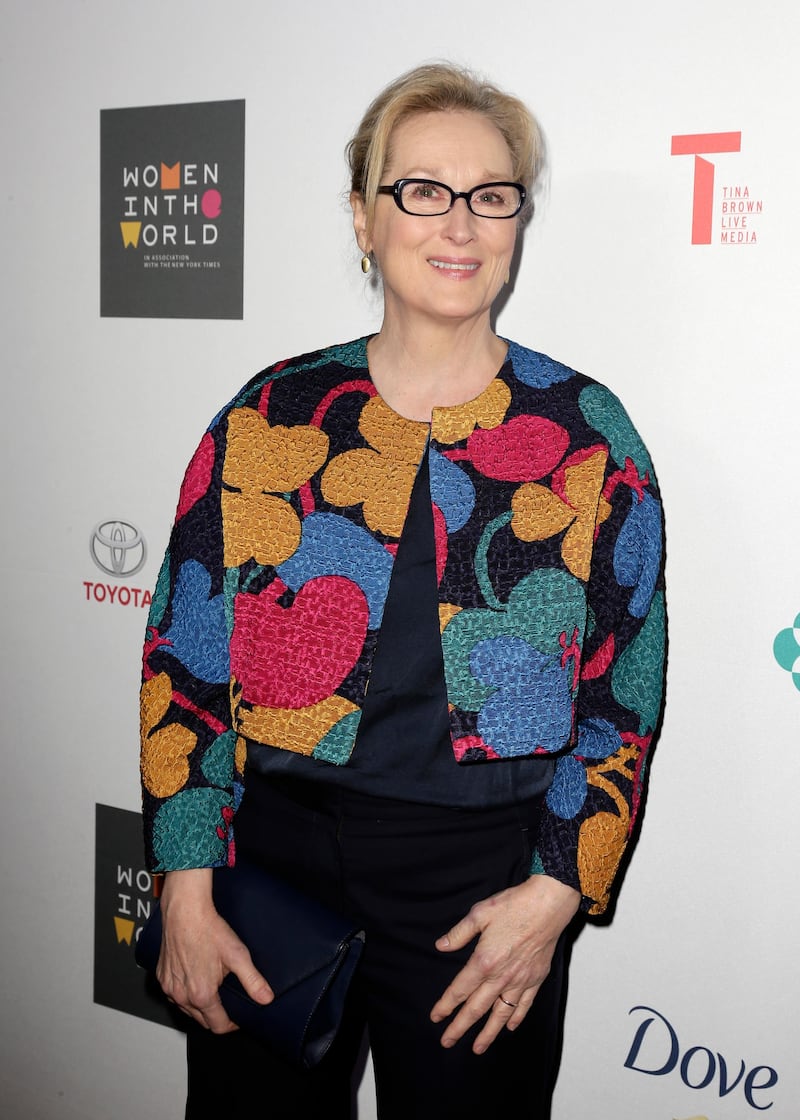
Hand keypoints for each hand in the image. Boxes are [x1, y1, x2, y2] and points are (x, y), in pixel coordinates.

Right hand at [156, 868, 273, 1032]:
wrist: (185, 911)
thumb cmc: (208, 929)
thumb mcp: (237, 955)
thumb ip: (252, 980)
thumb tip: (266, 998)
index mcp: (201, 995)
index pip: (217, 1026)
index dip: (232, 1025)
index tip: (238, 1018)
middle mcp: (181, 995)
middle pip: (201, 1021)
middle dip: (217, 1016)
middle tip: (228, 1003)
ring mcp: (169, 987)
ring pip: (186, 1009)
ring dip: (200, 1007)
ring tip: (214, 990)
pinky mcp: (161, 977)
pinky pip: (174, 995)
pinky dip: (185, 994)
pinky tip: (195, 980)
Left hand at [430, 874, 579, 1053]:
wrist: (547, 905)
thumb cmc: (514, 905)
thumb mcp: (479, 914)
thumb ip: (459, 933)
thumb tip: (441, 946)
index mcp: (484, 961)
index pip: (460, 989)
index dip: (446, 1005)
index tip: (436, 1017)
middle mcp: (501, 976)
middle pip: (476, 1008)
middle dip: (460, 1027)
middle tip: (447, 1042)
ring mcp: (520, 980)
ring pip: (501, 1014)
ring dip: (488, 1033)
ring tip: (477, 1048)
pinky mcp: (536, 978)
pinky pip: (524, 1005)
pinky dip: (516, 1018)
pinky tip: (509, 1027)